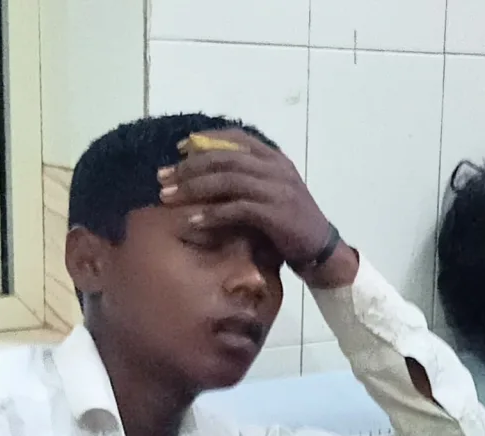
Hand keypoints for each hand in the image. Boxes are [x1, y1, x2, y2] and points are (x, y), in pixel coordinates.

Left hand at [158, 129, 357, 288]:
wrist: (321, 249)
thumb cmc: (291, 222)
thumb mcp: (272, 192)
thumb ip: (248, 179)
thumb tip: (206, 173)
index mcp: (275, 158)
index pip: (237, 137)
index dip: (205, 139)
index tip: (179, 148)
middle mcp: (276, 168)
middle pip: (224, 157)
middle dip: (189, 166)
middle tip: (163, 177)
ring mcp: (277, 189)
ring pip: (227, 179)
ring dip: (193, 187)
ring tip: (168, 197)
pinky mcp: (275, 213)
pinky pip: (236, 208)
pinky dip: (211, 214)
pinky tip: (192, 220)